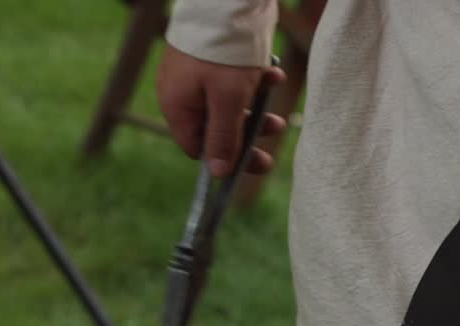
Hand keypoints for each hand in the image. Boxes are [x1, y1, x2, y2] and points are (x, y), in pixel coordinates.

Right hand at [156, 44, 287, 176]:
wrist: (227, 0)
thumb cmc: (224, 53)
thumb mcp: (228, 101)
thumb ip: (223, 138)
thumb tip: (217, 174)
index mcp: (178, 107)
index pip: (198, 147)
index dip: (225, 159)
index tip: (254, 163)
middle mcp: (184, 93)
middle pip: (217, 128)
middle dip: (249, 137)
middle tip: (273, 146)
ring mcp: (198, 75)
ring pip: (231, 105)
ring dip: (258, 111)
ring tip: (281, 117)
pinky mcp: (215, 59)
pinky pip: (236, 81)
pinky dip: (257, 83)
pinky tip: (274, 75)